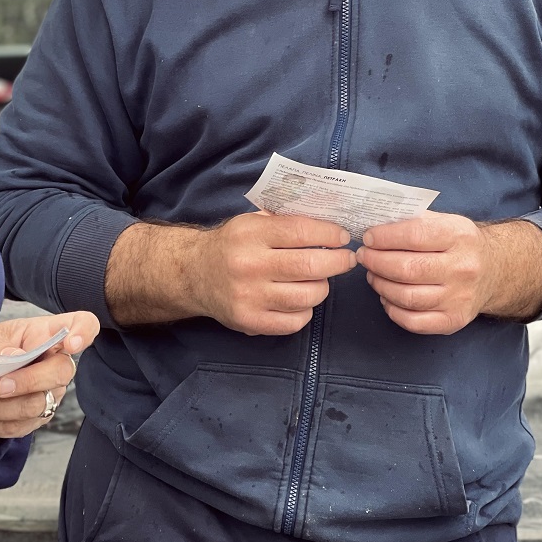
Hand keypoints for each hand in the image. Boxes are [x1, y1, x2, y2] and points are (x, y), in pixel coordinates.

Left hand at [0, 312, 98, 441]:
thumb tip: (13, 355)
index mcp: (47, 332)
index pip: (84, 325)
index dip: (84, 333)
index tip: (71, 344)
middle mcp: (56, 361)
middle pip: (62, 371)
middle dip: (29, 381)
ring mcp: (50, 391)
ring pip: (38, 404)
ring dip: (0, 409)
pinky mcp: (37, 417)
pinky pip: (20, 425)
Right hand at [191, 212, 354, 335]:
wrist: (194, 274)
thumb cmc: (232, 244)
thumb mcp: (251, 221)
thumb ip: (284, 219)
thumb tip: (329, 220)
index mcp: (250, 234)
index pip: (301, 231)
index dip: (329, 233)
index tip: (342, 236)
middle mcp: (249, 265)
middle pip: (310, 265)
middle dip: (338, 261)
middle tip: (346, 259)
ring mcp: (249, 296)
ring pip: (307, 296)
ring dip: (322, 287)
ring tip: (320, 279)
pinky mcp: (250, 322)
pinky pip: (295, 322)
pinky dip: (305, 311)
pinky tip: (301, 300)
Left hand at [357, 214, 541, 333]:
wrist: (494, 269)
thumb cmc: (458, 243)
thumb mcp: (443, 220)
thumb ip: (412, 219)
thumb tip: (373, 223)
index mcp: (458, 236)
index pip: (414, 236)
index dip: (384, 237)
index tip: (368, 238)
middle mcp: (462, 268)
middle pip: (407, 269)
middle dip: (376, 262)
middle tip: (364, 257)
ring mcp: (459, 298)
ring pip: (408, 297)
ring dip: (381, 285)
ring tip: (373, 275)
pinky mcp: (454, 320)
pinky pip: (414, 322)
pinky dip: (393, 310)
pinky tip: (387, 297)